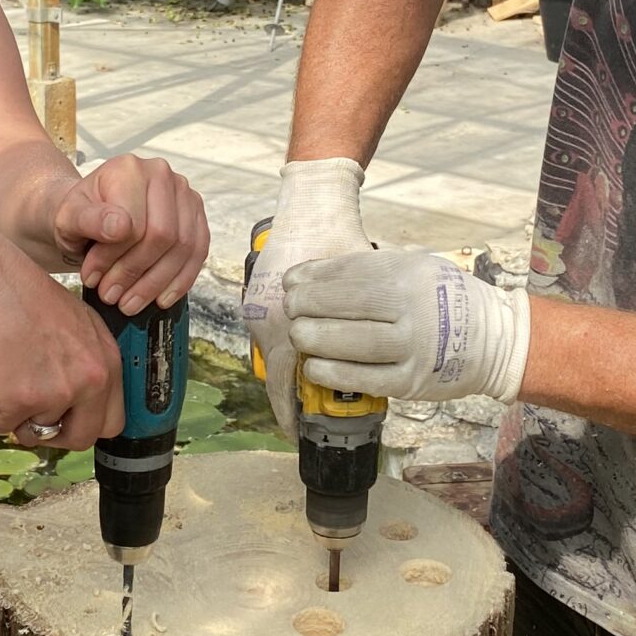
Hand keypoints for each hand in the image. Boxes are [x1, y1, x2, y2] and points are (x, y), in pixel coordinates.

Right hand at [0, 234, 125, 445]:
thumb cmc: (22, 294)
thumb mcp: (76, 323)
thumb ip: (85, 360)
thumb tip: (76, 393)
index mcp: (107, 360)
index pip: (113, 420)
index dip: (85, 425)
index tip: (67, 421)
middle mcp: (90, 379)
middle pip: (81, 438)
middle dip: (54, 435)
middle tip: (32, 419)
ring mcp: (58, 393)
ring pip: (37, 431)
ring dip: (17, 417)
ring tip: (2, 387)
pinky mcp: (22, 400)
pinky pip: (4, 425)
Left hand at [48, 154, 209, 312]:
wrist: (90, 215)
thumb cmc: (78, 217)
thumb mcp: (67, 219)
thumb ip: (87, 221)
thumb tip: (120, 227)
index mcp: (128, 169)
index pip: (134, 223)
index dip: (114, 259)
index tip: (92, 279)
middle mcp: (162, 174)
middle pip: (163, 236)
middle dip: (135, 274)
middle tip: (111, 296)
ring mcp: (184, 194)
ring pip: (184, 247)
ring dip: (156, 283)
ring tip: (129, 303)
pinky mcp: (196, 215)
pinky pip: (199, 252)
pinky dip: (181, 280)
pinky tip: (160, 299)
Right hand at [243, 158, 370, 437]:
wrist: (311, 201)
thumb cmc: (340, 239)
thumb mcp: (362, 286)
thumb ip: (365, 327)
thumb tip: (379, 368)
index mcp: (286, 326)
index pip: (283, 387)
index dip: (291, 415)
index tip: (302, 433)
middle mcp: (266, 322)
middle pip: (277, 374)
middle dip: (294, 395)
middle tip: (313, 416)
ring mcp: (257, 310)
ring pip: (275, 354)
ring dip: (293, 369)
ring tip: (315, 384)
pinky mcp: (255, 298)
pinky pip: (271, 331)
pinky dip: (288, 344)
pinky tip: (309, 348)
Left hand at [284, 249, 530, 405]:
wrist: (495, 339)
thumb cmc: (442, 297)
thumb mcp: (414, 266)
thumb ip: (366, 269)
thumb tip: (306, 276)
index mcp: (410, 275)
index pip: (350, 275)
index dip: (313, 280)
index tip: (290, 282)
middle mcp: (413, 310)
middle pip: (347, 309)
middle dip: (308, 309)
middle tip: (290, 311)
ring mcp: (414, 349)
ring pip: (353, 346)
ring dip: (316, 342)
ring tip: (299, 336)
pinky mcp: (412, 382)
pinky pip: (365, 380)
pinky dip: (334, 374)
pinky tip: (314, 367)